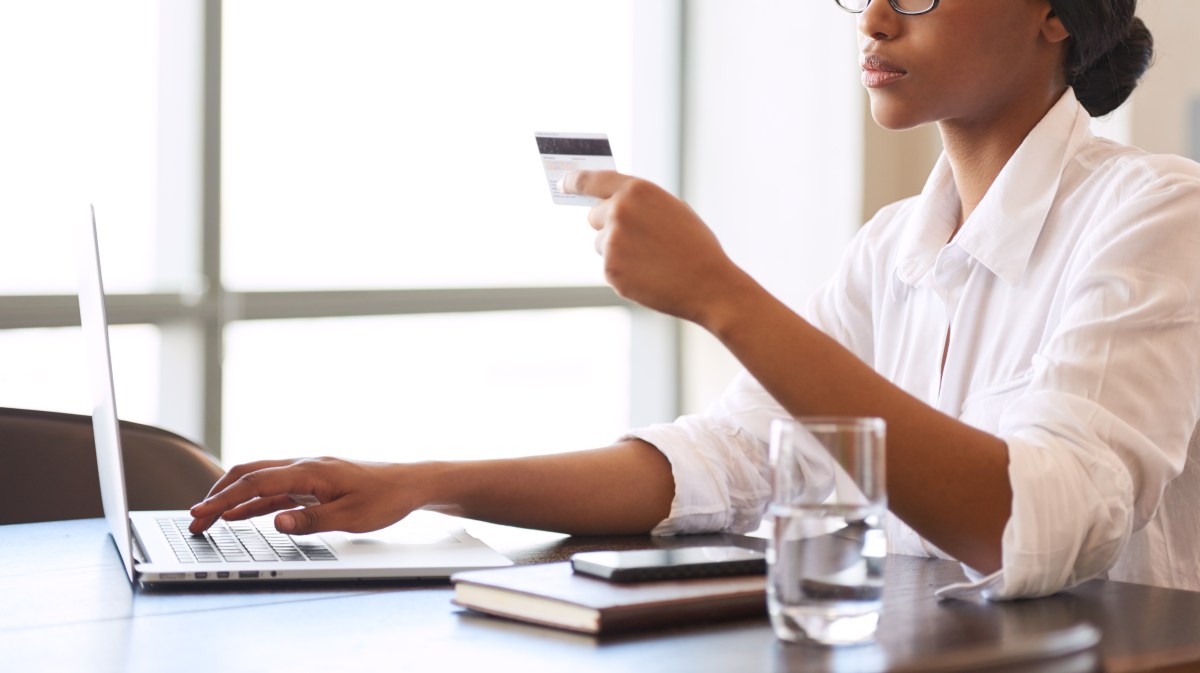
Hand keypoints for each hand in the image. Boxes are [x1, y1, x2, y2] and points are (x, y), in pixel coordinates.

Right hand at [188, 457, 422, 535]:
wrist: (411, 483)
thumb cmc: (387, 498)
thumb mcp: (351, 516)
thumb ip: (311, 520)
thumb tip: (275, 522)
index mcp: (311, 471)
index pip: (256, 483)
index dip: (224, 498)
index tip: (200, 513)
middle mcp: (305, 466)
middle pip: (249, 475)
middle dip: (218, 495)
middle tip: (195, 519)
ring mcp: (308, 474)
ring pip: (259, 481)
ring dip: (232, 498)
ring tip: (207, 519)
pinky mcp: (313, 483)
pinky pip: (275, 491)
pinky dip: (252, 502)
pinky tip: (237, 515)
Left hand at [561, 171, 751, 327]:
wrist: (709, 284)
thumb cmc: (695, 246)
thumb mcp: (671, 209)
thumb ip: (639, 203)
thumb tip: (610, 204)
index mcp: (637, 191)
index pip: (591, 180)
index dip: (574, 181)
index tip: (564, 183)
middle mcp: (619, 212)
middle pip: (593, 216)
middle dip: (607, 225)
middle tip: (637, 238)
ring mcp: (612, 243)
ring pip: (600, 244)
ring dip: (617, 251)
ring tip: (651, 259)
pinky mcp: (610, 271)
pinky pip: (609, 267)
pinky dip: (624, 272)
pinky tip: (649, 275)